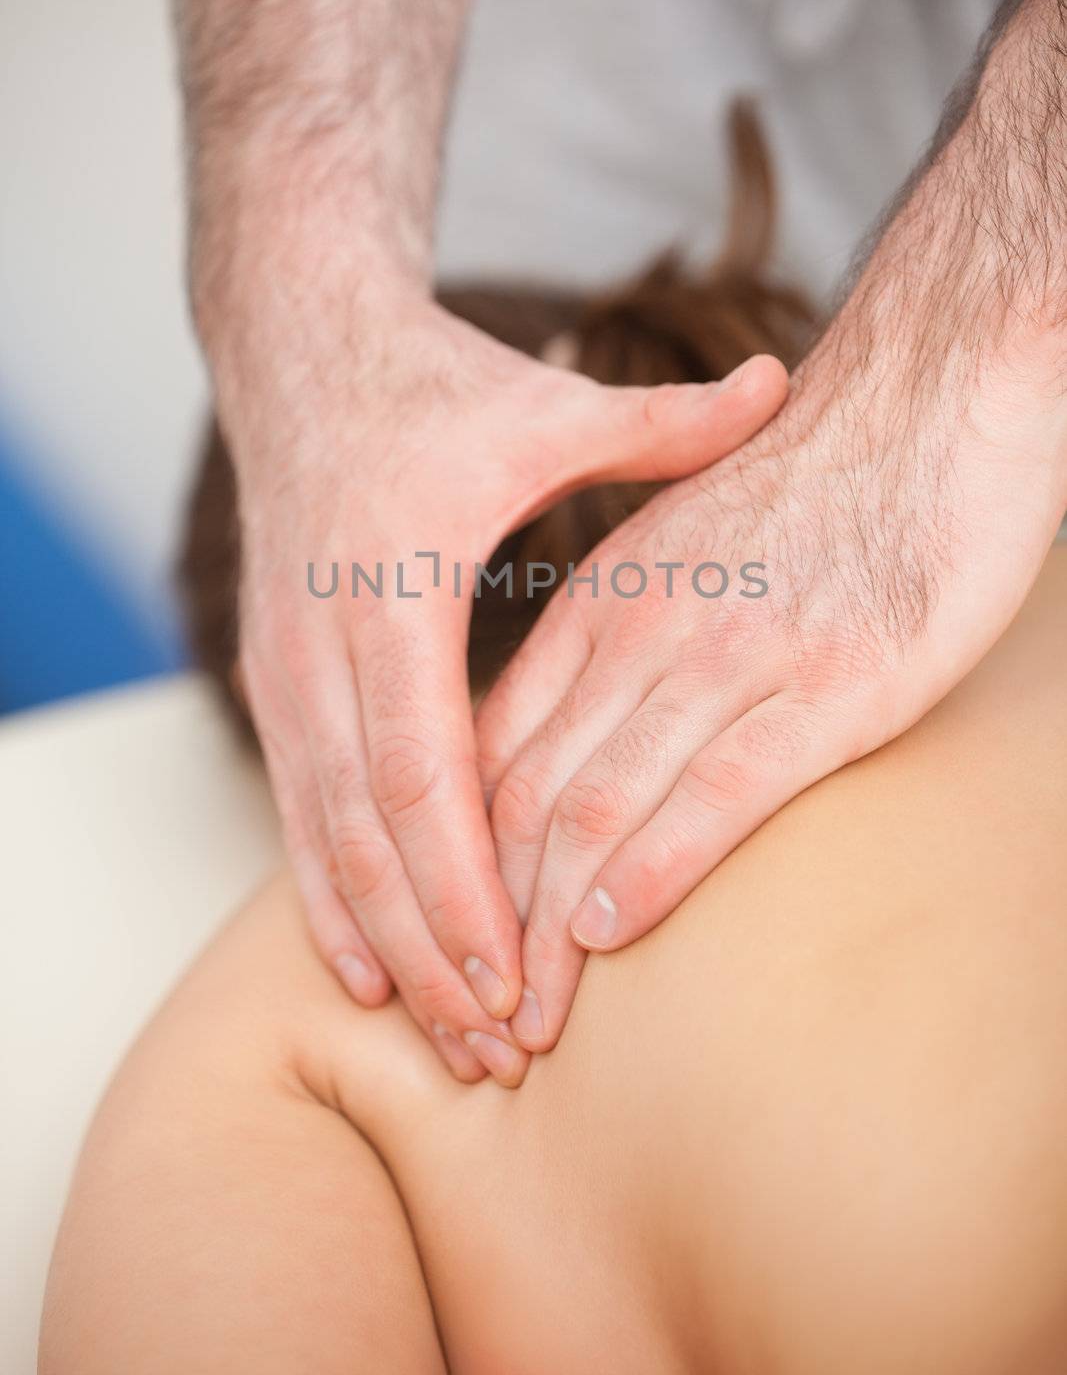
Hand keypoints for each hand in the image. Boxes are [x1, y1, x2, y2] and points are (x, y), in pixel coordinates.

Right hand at [215, 253, 786, 1083]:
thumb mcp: (545, 407)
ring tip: (442, 1040)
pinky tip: (368, 968)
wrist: (301, 354)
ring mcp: (283, 664)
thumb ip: (664, 421)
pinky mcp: (271, 677)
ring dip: (381, 945)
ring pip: (319, 838)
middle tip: (492, 1052)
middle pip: (364, 833)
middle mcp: (320, 641)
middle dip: (428, 950)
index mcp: (392, 587)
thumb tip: (784, 385)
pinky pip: (296, 810)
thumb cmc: (435, 388)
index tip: (514, 975)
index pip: (420, 769)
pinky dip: (330, 897)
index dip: (463, 882)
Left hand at [479, 314, 1066, 1053]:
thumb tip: (579, 730)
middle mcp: (643, 633)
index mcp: (600, 604)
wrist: (928, 389)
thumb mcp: (682, 549)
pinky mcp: (826, 683)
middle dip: (484, 926)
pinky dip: (650, 872)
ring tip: (527, 1025)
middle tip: (470, 1026)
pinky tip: (614, 932)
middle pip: (522, 800)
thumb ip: (623, 636)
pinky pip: (712, 791)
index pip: (493, 751)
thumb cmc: (810, 481)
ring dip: (547, 931)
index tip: (446, 947)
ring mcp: (729, 657)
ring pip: (596, 809)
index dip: (456, 863)